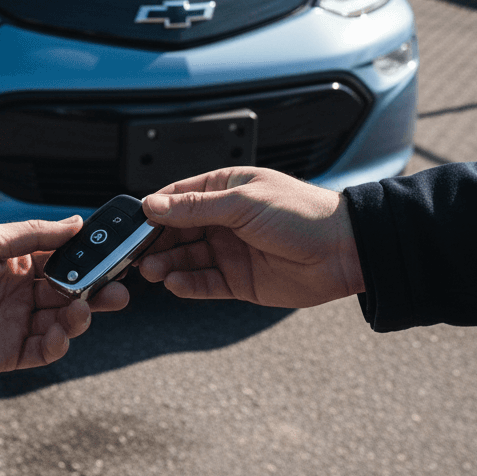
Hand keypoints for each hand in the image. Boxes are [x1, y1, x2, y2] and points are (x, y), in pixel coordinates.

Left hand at [0, 218, 128, 378]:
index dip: (88, 260)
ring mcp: (14, 323)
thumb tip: (76, 222)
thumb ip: (36, 234)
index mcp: (17, 263)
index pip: (63, 260)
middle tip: (118, 291)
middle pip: (69, 293)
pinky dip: (57, 343)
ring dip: (79, 317)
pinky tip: (60, 333)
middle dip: (96, 292)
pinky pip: (42, 351)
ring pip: (61, 322)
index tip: (113, 257)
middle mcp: (20, 293)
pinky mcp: (6, 353)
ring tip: (82, 309)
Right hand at [138, 167, 364, 308]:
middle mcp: (223, 220)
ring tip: (151, 271)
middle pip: (176, 231)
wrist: (345, 251)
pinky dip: (188, 285)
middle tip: (134, 255)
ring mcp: (230, 250)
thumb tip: (151, 204)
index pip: (177, 197)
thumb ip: (193, 207)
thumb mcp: (242, 204)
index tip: (131, 224)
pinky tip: (174, 284)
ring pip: (186, 259)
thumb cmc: (301, 214)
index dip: (153, 210)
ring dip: (166, 264)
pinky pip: (205, 283)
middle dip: (154, 242)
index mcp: (224, 190)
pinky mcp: (239, 280)